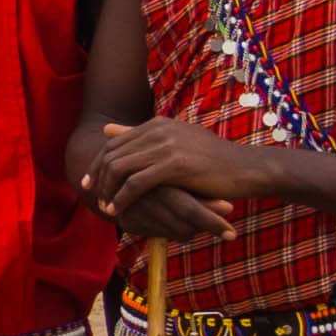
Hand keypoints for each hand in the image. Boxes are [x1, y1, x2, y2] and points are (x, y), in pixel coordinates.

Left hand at [80, 118, 253, 239]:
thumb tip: (107, 129)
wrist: (247, 169)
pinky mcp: (175, 165)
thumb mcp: (176, 142)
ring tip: (105, 207)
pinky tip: (118, 211)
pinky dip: (122, 199)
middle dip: (97, 177)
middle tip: (90, 195)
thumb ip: (143, 137)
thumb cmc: (213, 160)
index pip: (114, 142)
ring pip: (120, 169)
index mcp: (158, 124)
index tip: (89, 181)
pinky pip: (136, 184)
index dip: (98, 162)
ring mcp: (167, 146)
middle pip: (113, 154)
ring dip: (108, 190)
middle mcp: (159, 130)